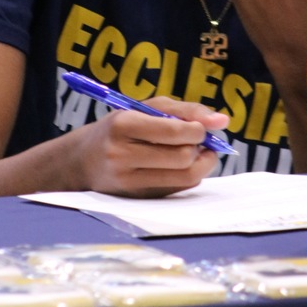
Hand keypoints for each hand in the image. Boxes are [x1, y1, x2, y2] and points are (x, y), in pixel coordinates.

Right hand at [67, 98, 230, 197]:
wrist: (83, 160)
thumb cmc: (121, 127)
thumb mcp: (146, 108)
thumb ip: (186, 110)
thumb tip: (223, 121)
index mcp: (123, 125)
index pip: (174, 132)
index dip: (198, 129)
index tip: (200, 126)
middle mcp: (122, 155)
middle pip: (183, 157)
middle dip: (200, 146)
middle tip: (199, 139)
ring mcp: (128, 181)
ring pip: (185, 177)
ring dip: (201, 163)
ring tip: (196, 151)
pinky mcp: (137, 198)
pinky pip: (178, 189)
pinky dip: (189, 175)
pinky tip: (181, 165)